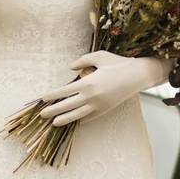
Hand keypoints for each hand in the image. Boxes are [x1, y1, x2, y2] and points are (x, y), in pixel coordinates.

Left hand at [37, 51, 170, 126]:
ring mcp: (99, 105)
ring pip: (78, 115)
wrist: (138, 76)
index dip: (53, 95)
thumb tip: (70, 67)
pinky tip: (74, 121)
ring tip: (54, 122)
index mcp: (88, 82)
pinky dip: (81, 119)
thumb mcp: (98, 56)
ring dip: (65, 119)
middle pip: (68, 106)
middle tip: (42, 115)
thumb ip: (82, 61)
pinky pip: (90, 117)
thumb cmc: (117, 63)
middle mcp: (92, 96)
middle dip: (54, 110)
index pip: (65, 91)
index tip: (43, 98)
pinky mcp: (106, 110)